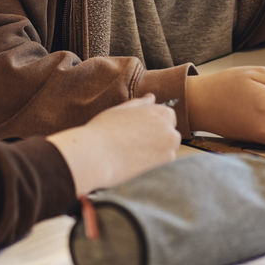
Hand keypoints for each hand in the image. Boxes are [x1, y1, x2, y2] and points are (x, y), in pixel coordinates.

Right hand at [47, 95, 179, 194]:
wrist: (95, 155)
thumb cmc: (104, 130)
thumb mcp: (122, 110)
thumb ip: (141, 104)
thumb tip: (152, 98)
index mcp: (161, 113)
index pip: (167, 116)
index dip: (153, 123)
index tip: (139, 130)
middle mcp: (169, 129)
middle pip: (169, 133)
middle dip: (157, 137)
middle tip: (134, 142)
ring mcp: (169, 149)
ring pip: (166, 149)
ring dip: (155, 151)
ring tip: (132, 152)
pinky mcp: (163, 166)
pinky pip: (162, 164)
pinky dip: (151, 164)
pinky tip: (134, 162)